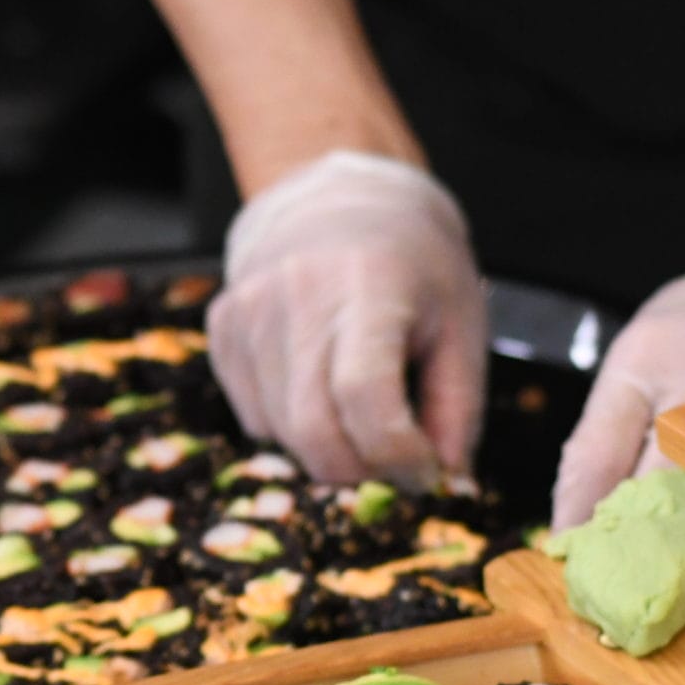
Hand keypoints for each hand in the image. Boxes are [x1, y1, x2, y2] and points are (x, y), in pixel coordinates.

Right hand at [209, 151, 487, 485]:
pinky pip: (255, 417)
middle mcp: (297, 294)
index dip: (397, 454)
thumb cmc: (413, 266)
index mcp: (369, 285)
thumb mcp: (462, 324)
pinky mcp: (222, 328)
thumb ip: (459, 408)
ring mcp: (249, 311)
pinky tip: (321, 390)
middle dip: (359, 470)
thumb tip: (446, 482)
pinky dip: (293, 429)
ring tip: (362, 421)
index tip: (425, 470)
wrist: (336, 202)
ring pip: (280, 432)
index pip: (366, 397)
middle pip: (313, 428)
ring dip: (328, 451)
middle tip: (394, 465)